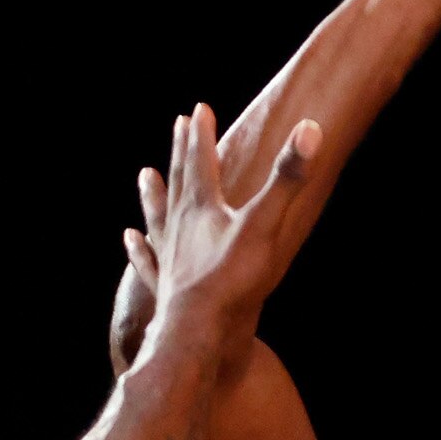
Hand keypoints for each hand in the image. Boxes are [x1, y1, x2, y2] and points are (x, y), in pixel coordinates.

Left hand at [110, 106, 318, 364]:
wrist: (199, 330)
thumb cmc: (233, 279)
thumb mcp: (266, 224)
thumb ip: (287, 179)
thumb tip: (310, 129)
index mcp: (202, 207)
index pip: (200, 161)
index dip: (201, 134)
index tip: (199, 109)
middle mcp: (178, 225)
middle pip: (177, 180)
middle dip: (180, 151)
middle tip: (176, 126)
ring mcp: (167, 255)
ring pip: (157, 215)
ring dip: (152, 194)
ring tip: (145, 175)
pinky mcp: (164, 284)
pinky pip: (146, 260)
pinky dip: (138, 247)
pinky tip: (130, 238)